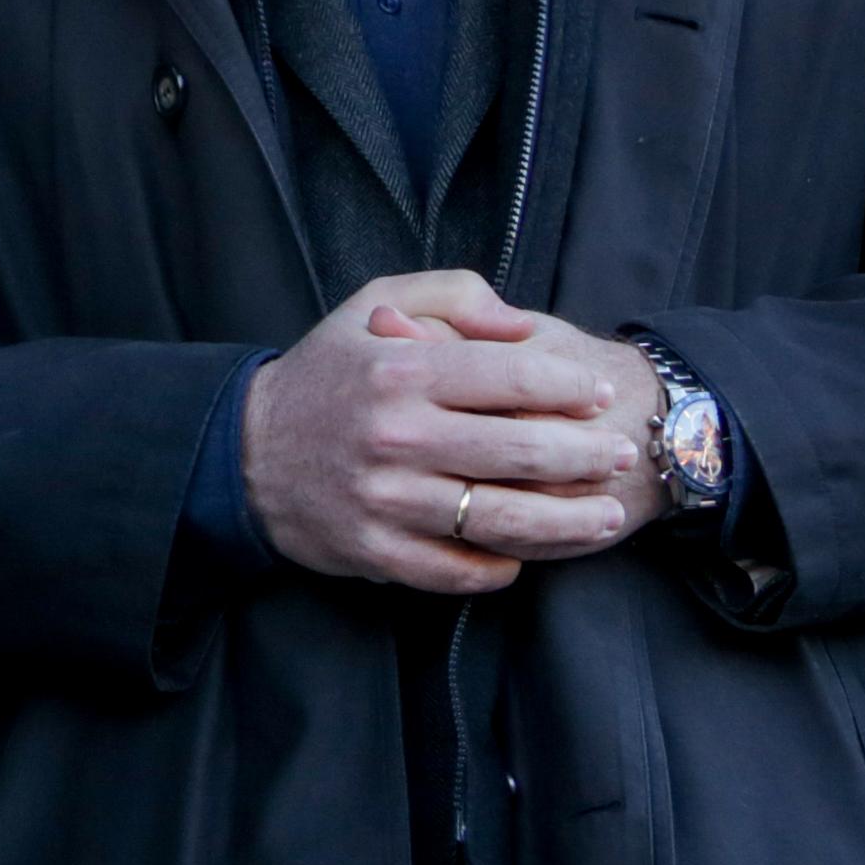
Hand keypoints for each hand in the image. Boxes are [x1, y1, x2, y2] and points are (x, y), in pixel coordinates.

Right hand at [242, 270, 651, 589]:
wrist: (245, 451)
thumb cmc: (327, 375)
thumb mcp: (373, 305)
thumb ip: (454, 297)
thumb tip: (522, 328)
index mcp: (400, 372)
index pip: (515, 377)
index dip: (572, 388)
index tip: (598, 396)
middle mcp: (396, 436)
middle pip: (524, 451)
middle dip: (589, 455)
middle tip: (619, 455)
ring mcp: (387, 499)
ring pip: (506, 518)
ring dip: (571, 521)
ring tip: (606, 513)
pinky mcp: (378, 550)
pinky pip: (462, 568)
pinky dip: (504, 565)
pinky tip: (527, 551)